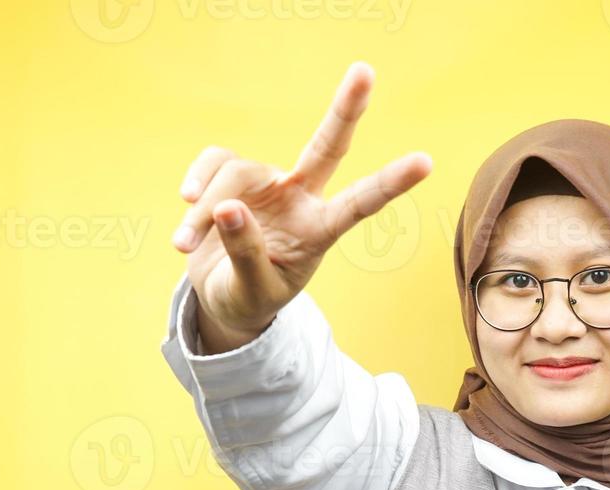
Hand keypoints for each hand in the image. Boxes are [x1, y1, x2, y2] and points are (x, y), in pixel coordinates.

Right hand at [171, 61, 431, 339]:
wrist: (220, 296)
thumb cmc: (248, 299)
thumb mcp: (250, 291)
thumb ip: (245, 254)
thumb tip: (227, 208)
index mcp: (318, 231)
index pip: (360, 204)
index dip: (391, 183)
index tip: (426, 162)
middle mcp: (299, 199)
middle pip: (327, 146)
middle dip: (345, 109)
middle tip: (365, 70)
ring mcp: (267, 184)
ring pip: (235, 172)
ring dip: (203, 208)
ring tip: (183, 243)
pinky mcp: (231, 176)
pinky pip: (213, 162)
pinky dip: (195, 185)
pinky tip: (185, 207)